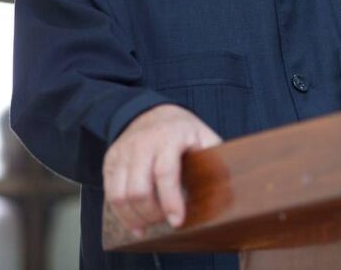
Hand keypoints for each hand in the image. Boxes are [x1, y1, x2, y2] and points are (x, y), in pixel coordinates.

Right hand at [103, 104, 220, 236]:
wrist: (150, 112)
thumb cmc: (182, 130)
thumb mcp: (203, 135)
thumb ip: (214, 157)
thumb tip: (231, 186)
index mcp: (169, 137)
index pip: (165, 173)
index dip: (170, 201)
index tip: (177, 221)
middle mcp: (141, 144)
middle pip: (139, 190)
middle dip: (152, 214)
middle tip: (166, 223)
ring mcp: (122, 153)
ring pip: (119, 195)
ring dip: (135, 218)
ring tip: (150, 227)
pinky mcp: (110, 161)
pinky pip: (110, 193)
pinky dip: (121, 214)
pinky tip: (135, 225)